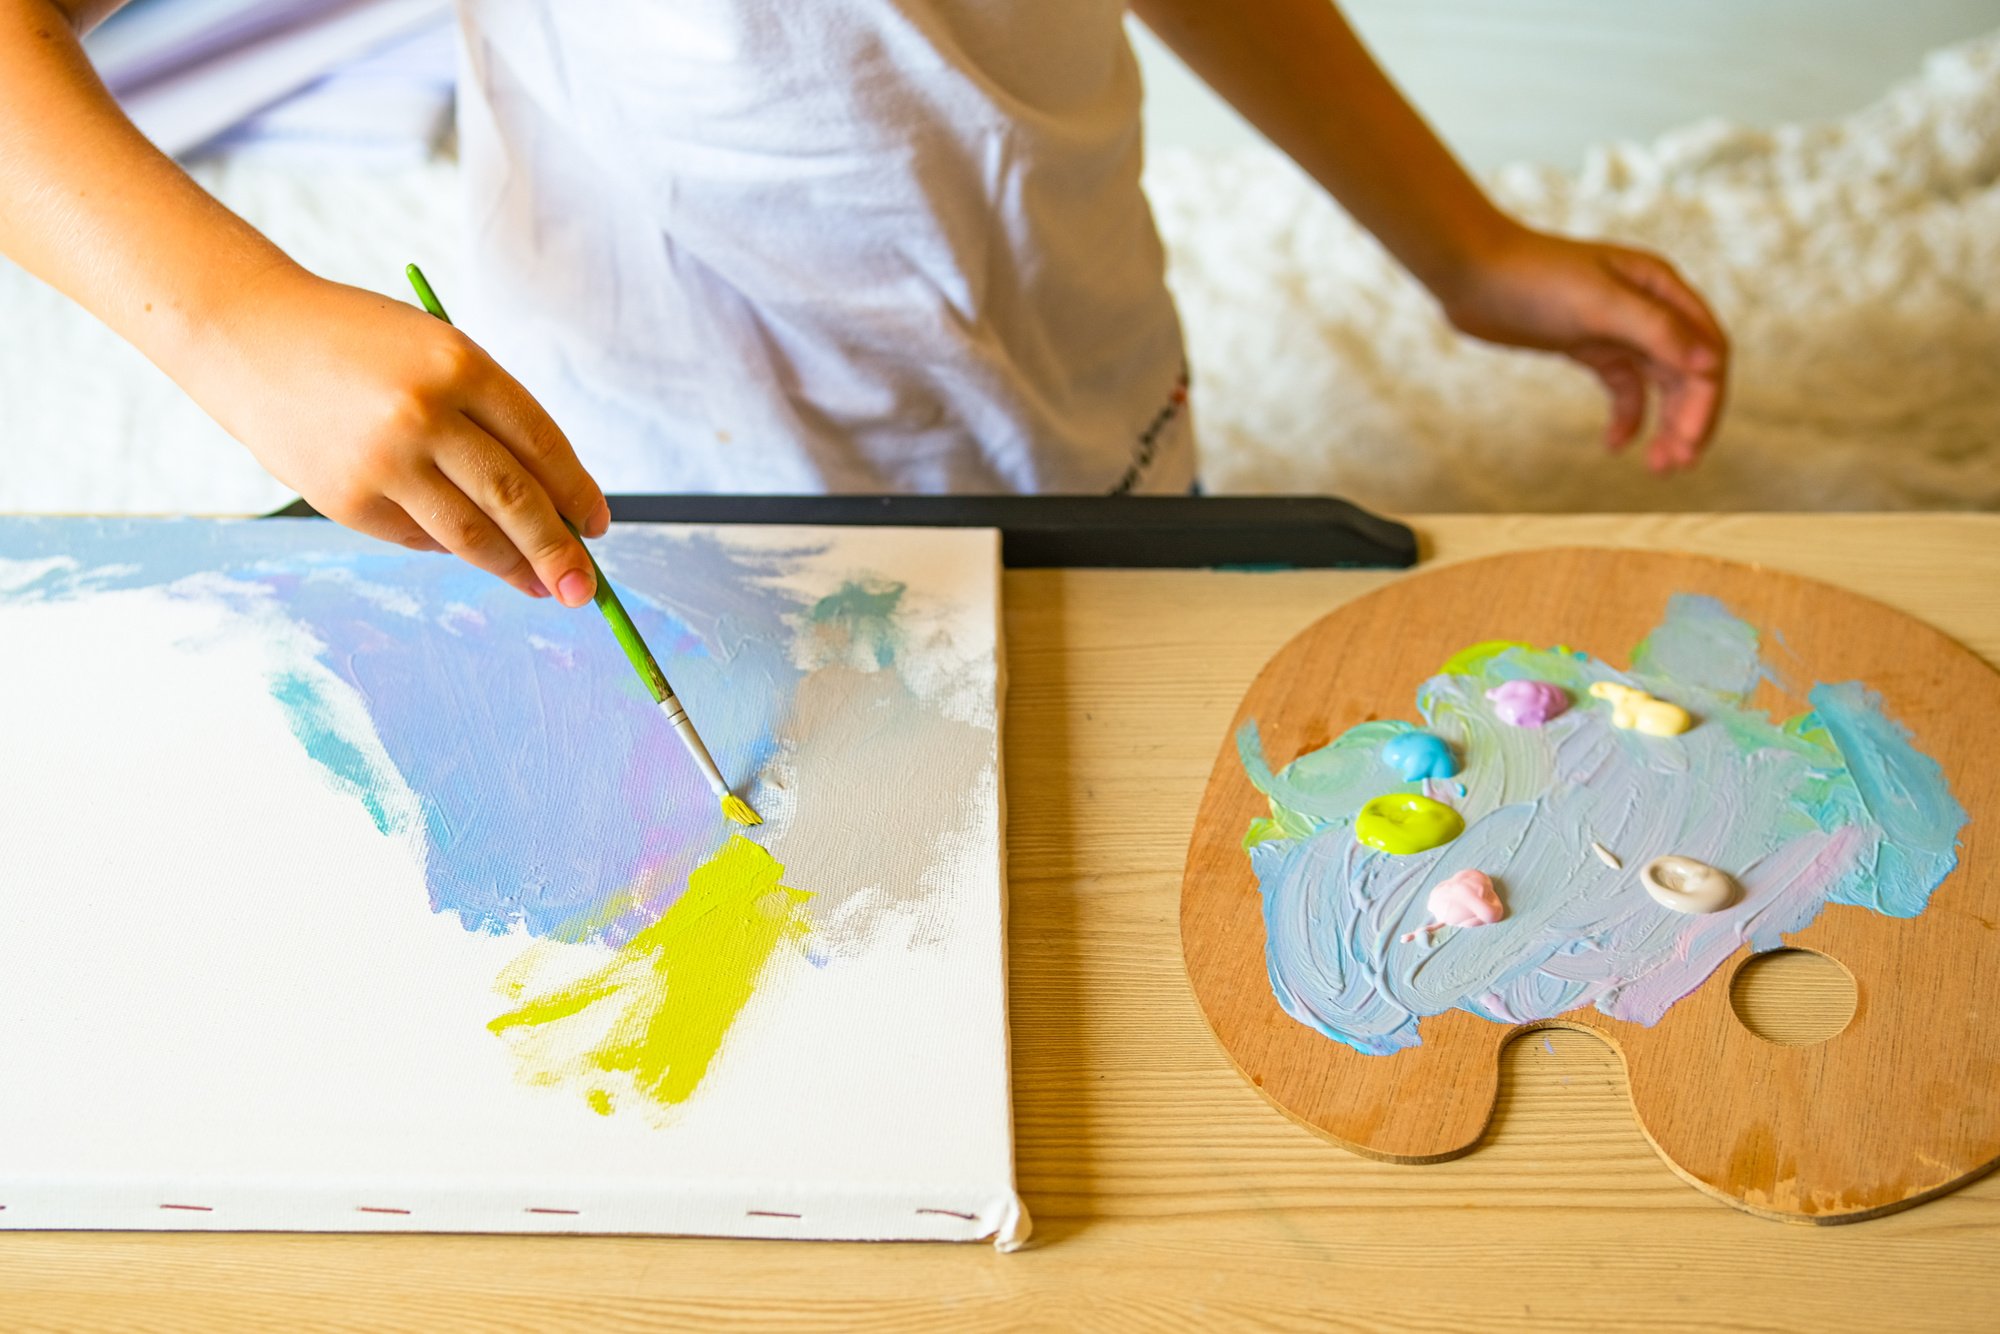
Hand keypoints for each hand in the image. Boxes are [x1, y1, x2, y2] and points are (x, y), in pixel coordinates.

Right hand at [188, 268, 608, 602]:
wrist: (249, 336)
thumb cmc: (363, 347)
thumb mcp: (437, 355)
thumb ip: (490, 421)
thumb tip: (551, 510)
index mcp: (461, 364)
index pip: (543, 446)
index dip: (578, 494)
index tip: (597, 528)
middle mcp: (424, 414)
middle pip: (516, 500)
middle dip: (558, 552)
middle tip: (586, 587)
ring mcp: (383, 462)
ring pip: (471, 534)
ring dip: (514, 567)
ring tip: (541, 585)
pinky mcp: (348, 501)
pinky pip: (419, 537)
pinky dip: (447, 544)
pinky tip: (458, 541)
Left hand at [1436, 226, 1728, 472]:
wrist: (1471, 273)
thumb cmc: (1535, 279)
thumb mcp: (1598, 303)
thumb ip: (1655, 330)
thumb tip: (1709, 364)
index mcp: (1661, 288)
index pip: (1707, 350)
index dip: (1706, 398)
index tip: (1689, 443)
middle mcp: (1649, 307)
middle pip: (1688, 373)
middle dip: (1687, 419)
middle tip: (1675, 467)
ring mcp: (1619, 328)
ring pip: (1658, 384)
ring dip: (1663, 425)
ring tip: (1656, 468)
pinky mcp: (1590, 346)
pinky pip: (1623, 388)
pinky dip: (1626, 417)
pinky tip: (1613, 445)